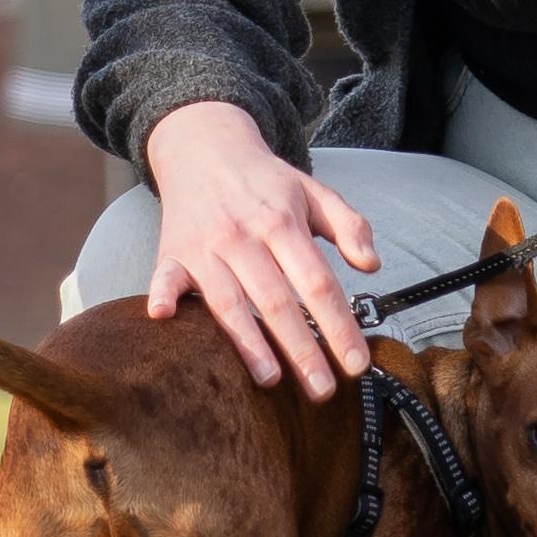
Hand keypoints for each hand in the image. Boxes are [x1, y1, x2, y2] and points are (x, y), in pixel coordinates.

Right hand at [140, 101, 378, 399]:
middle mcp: (244, 237)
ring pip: (229, 300)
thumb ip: (349, 226)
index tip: (356, 364)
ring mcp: (206, 246)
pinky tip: (164, 316)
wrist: (205, 146)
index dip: (339, 325)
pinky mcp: (173, 251)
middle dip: (302, 349)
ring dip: (248, 342)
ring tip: (271, 379)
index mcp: (283, 223)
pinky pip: (166, 276)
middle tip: (323, 391)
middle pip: (276, 300)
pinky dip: (164, 294)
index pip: (317, 282)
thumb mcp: (314, 191)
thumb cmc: (265, 181)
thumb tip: (372, 266)